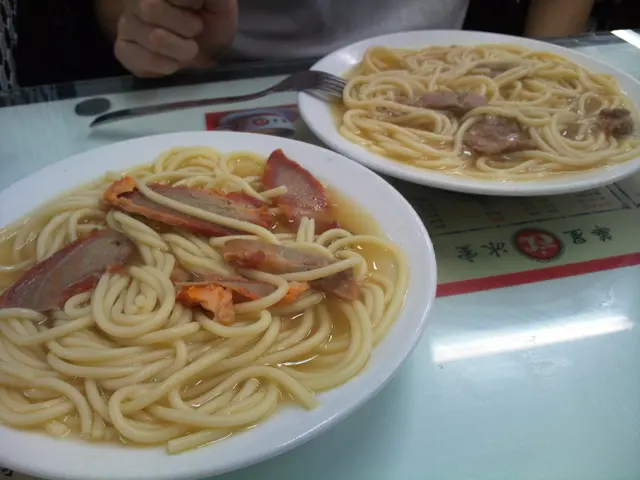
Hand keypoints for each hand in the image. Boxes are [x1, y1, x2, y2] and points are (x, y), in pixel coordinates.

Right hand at [114, 0, 237, 76]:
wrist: (209, 51)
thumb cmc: (212, 22)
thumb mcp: (220, 3)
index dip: (190, 3)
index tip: (198, 8)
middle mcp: (136, 0)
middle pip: (151, 9)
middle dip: (186, 27)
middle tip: (196, 30)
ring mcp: (127, 24)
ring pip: (153, 37)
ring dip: (181, 49)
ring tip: (188, 48)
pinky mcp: (124, 49)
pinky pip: (136, 57)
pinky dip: (164, 65)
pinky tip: (173, 63)